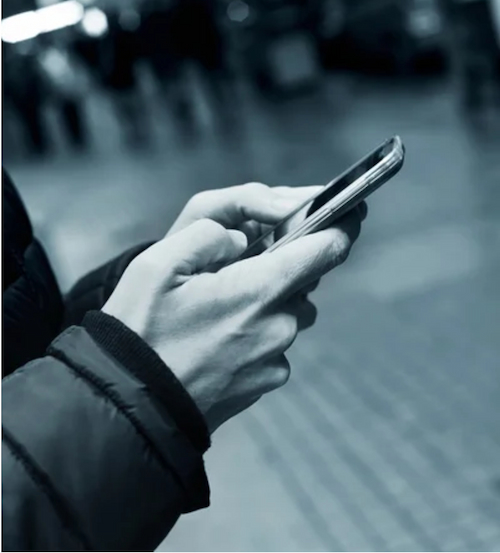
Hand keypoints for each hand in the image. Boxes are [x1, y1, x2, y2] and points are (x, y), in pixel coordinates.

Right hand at [103, 185, 364, 432]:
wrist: (132, 408)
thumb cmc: (140, 331)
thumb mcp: (157, 264)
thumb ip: (209, 235)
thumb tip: (242, 239)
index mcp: (260, 289)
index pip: (328, 248)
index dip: (342, 223)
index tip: (349, 209)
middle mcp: (279, 325)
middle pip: (306, 279)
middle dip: (284, 263)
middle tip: (241, 264)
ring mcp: (275, 358)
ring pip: (291, 311)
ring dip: (270, 299)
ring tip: (222, 305)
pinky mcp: (266, 382)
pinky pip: (275, 342)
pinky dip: (257, 330)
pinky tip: (218, 337)